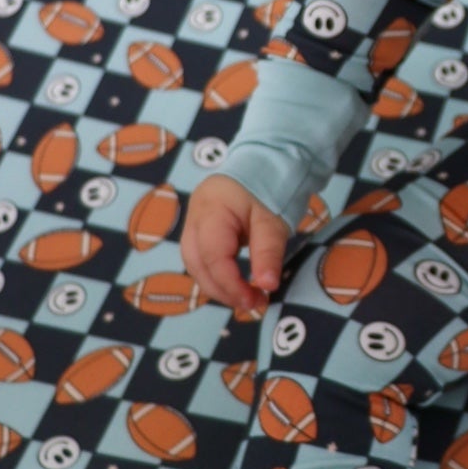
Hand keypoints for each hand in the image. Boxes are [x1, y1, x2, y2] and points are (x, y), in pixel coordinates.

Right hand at [181, 174, 289, 309]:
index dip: (231, 284)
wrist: (264, 164)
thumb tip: (267, 286)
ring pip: (196, 265)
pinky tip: (237, 285)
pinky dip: (218, 275)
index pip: (213, 256)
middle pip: (197, 264)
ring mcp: (193, 223)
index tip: (254, 301)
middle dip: (223, 290)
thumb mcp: (274, 220)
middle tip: (253, 304)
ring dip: (219, 286)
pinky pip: (202, 259)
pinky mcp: (199, 230)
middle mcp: (194, 217)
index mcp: (211, 209)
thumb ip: (268, 253)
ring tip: (247, 298)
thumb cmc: (269, 187)